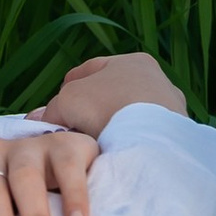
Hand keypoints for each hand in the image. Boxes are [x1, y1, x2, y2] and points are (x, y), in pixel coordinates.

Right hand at [33, 51, 187, 138]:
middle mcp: (159, 81)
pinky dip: (130, 143)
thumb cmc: (107, 109)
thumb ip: (52, 108)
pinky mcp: (178, 136)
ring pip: (131, 117)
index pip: (93, 70)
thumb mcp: (68, 101)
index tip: (58, 104)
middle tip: (74, 127)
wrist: (153, 142)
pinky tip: (116, 154)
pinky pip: (144, 137)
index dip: (70, 86)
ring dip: (114, 127)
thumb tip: (36, 120)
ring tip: (95, 145)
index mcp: (134, 61)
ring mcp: (172, 110)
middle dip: (93, 109)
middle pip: (113, 94)